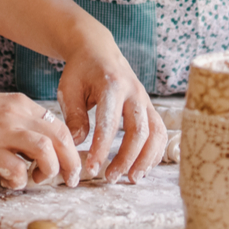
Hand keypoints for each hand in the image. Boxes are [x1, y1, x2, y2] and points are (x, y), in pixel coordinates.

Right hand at [0, 88, 81, 188]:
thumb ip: (18, 123)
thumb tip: (38, 148)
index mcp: (21, 105)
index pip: (60, 127)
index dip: (71, 149)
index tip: (70, 164)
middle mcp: (17, 115)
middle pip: (62, 140)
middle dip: (71, 164)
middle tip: (68, 180)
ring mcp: (2, 132)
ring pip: (47, 152)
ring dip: (48, 172)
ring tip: (35, 179)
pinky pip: (18, 170)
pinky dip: (20, 181)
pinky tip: (9, 180)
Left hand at [54, 32, 166, 183]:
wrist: (98, 50)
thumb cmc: (81, 71)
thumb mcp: (69, 89)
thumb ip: (73, 116)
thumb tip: (78, 144)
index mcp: (112, 85)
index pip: (109, 123)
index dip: (101, 148)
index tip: (91, 168)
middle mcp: (134, 92)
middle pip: (138, 131)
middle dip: (126, 158)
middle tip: (110, 177)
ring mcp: (145, 99)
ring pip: (155, 133)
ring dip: (146, 159)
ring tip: (132, 178)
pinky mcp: (149, 107)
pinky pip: (159, 131)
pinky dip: (155, 152)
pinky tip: (142, 167)